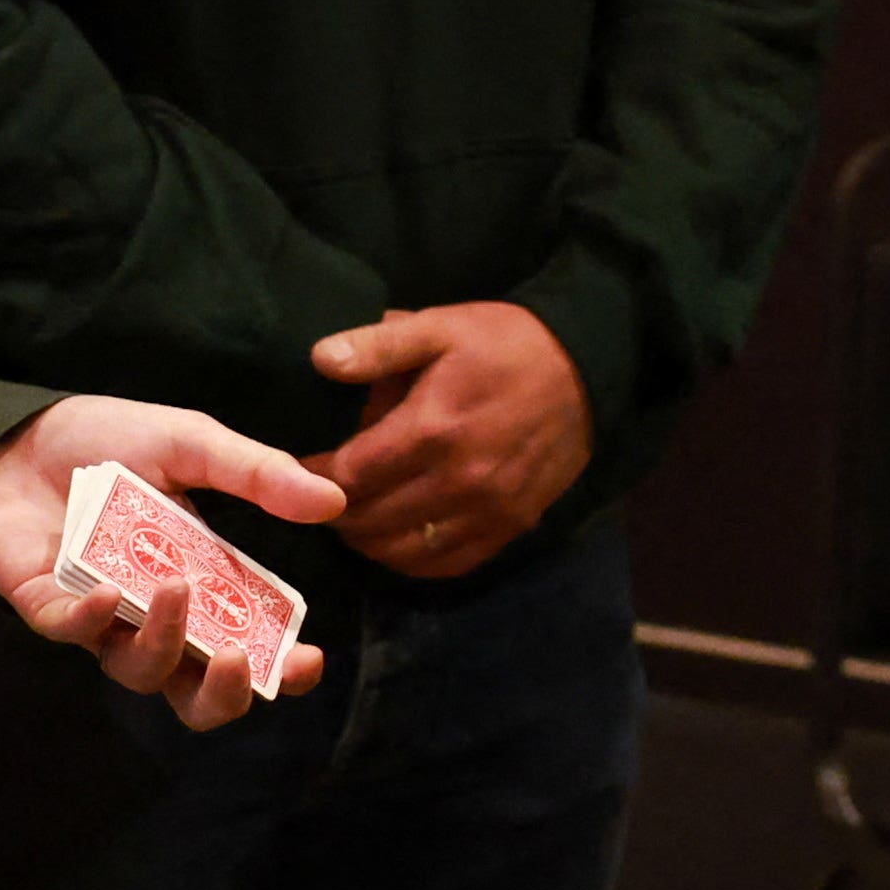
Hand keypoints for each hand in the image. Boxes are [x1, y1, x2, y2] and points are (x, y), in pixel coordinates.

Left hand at [0, 395, 344, 725]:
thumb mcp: (190, 443)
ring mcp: (100, 619)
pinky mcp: (45, 607)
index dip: (280, 669)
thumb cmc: (106, 441)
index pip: (250, 648)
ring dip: (163, 641)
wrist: (17, 430)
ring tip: (174, 589)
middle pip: (195, 694)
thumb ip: (256, 474)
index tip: (308, 658)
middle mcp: (154, 615)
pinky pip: (72, 634)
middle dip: (225, 693)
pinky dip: (93, 618)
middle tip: (238, 660)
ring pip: (138, 671)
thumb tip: (333, 502)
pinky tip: (108, 588)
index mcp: (203, 583)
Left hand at [302, 303, 593, 577]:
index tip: (300, 466)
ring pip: (404, 551)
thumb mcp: (440, 325)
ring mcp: (489, 511)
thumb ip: (378, 345)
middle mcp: (458, 480)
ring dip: (368, 541)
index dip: (314, 477)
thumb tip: (319, 359)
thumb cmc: (505, 342)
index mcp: (432, 429)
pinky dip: (412, 560)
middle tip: (320, 495)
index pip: (349, 477)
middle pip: (370, 521)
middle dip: (335, 512)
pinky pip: (448, 564)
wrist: (588, 367)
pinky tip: (396, 541)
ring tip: (353, 517)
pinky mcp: (513, 526)